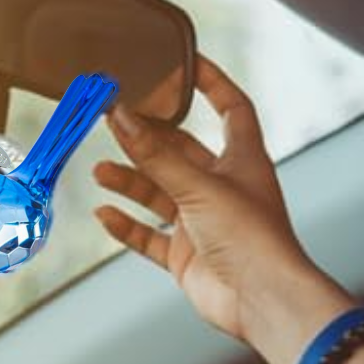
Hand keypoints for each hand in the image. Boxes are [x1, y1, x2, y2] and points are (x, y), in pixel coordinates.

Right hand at [93, 55, 352, 363]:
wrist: (263, 301)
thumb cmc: (253, 239)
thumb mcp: (199, 186)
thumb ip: (155, 155)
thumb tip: (120, 115)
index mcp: (244, 161)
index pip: (231, 108)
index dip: (211, 83)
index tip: (183, 61)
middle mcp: (225, 189)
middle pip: (180, 152)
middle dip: (147, 138)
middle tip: (110, 120)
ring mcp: (205, 224)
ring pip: (159, 194)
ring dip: (131, 181)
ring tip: (100, 170)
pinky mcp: (188, 257)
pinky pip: (150, 237)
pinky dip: (128, 226)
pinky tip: (104, 214)